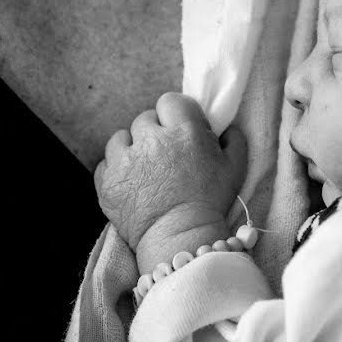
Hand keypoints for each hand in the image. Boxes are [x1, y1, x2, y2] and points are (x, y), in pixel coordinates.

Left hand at [94, 92, 246, 269]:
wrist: (181, 240)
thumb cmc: (211, 203)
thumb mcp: (235, 168)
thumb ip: (234, 139)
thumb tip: (226, 127)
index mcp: (184, 131)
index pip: (170, 101)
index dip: (175, 113)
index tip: (180, 129)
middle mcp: (152, 139)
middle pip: (145, 118)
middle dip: (155, 132)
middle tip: (165, 154)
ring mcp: (126, 160)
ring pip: (121, 137)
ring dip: (131, 148)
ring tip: (144, 168)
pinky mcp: (108, 181)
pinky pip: (106, 162)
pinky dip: (116, 169)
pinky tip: (131, 182)